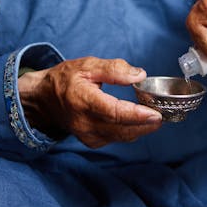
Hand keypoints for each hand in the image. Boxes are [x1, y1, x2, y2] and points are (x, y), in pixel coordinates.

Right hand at [18, 57, 162, 148]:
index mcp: (82, 100)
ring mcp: (86, 134)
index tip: (155, 113)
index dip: (136, 115)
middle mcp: (84, 122)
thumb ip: (114, 69)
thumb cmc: (65, 79)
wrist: (43, 98)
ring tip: (156, 118)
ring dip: (140, 129)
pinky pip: (114, 139)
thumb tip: (139, 75)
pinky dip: (128, 132)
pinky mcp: (90, 141)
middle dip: (144, 124)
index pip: (113, 112)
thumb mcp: (87, 65)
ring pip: (120, 137)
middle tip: (162, 115)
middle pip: (120, 129)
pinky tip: (138, 123)